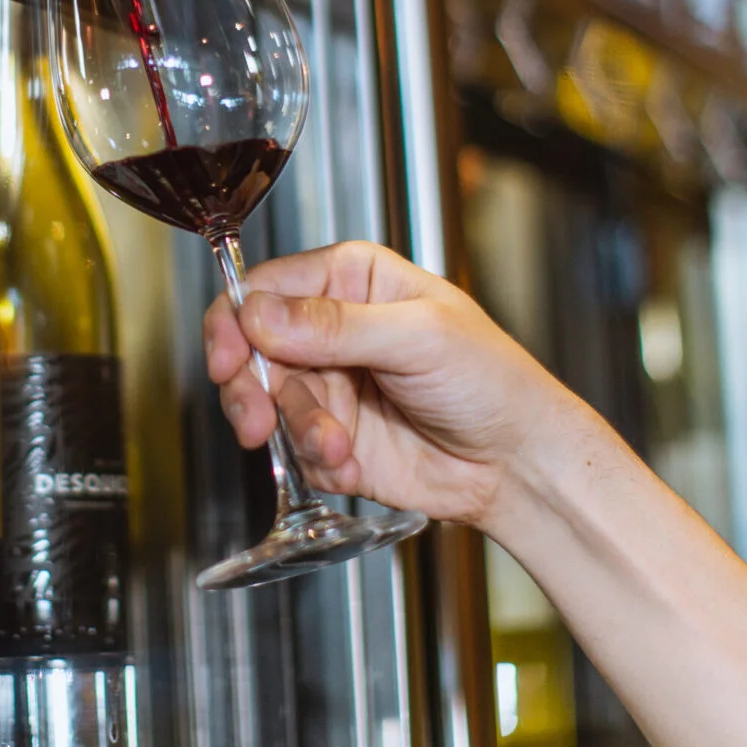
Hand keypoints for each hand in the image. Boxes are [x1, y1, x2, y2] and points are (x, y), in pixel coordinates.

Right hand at [204, 241, 583, 530]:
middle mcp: (331, 330)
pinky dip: (317, 463)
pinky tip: (355, 465)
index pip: (267, 288)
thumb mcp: (418, 337)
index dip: (236, 321)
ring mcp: (330, 386)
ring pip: (269, 405)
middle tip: (256, 419)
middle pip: (251, 350)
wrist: (518, 463)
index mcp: (351, 281)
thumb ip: (335, 326)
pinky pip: (292, 451)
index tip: (229, 357)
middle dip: (252, 390)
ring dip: (299, 431)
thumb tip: (260, 314)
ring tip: (339, 447)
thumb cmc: (492, 380)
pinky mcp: (331, 438)